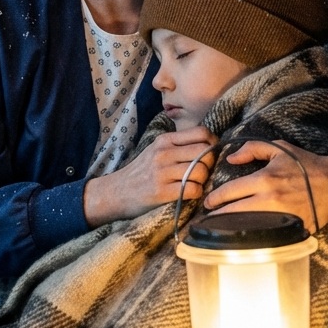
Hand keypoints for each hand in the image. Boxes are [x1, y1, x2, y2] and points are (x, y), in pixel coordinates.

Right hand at [84, 125, 215, 225]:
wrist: (115, 192)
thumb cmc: (141, 172)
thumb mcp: (155, 150)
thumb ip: (178, 145)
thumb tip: (208, 145)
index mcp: (165, 140)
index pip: (202, 133)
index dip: (213, 144)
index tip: (210, 155)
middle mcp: (164, 153)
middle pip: (205, 153)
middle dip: (210, 164)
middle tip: (204, 173)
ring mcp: (162, 172)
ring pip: (201, 171)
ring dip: (203, 180)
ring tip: (195, 184)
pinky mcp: (161, 191)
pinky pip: (193, 189)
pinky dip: (197, 193)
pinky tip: (190, 194)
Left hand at [202, 141, 327, 231]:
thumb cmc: (305, 165)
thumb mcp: (279, 148)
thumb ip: (252, 149)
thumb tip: (231, 158)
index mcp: (264, 179)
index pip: (230, 192)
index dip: (215, 199)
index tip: (207, 203)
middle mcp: (270, 199)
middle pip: (234, 212)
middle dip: (217, 217)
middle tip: (207, 219)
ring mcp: (281, 217)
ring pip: (248, 226)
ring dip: (232, 228)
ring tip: (221, 229)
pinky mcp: (292, 229)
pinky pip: (268, 235)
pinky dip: (254, 236)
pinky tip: (245, 237)